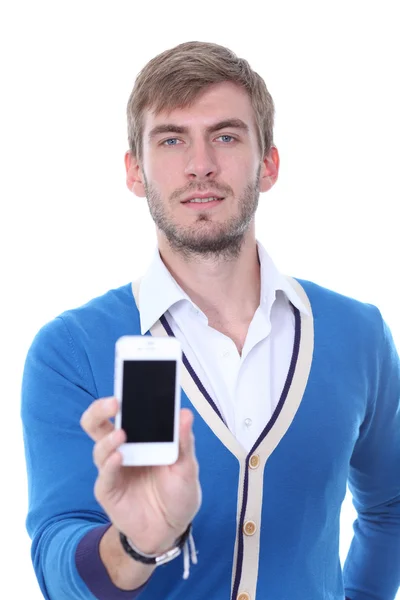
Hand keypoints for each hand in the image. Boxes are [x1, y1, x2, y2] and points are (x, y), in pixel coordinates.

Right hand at [80, 397, 201, 553]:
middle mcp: (122, 447)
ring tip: (122, 434)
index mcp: (141, 435)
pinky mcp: (109, 490)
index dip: (124, 392)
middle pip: (98, 422)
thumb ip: (184, 442)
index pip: (125, 409)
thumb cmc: (178, 491)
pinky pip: (105, 475)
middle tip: (115, 401)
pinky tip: (119, 457)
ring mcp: (113, 468)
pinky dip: (110, 464)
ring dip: (109, 438)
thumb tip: (184, 413)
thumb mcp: (188, 466)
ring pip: (99, 445)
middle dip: (101, 408)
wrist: (171, 529)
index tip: (130, 376)